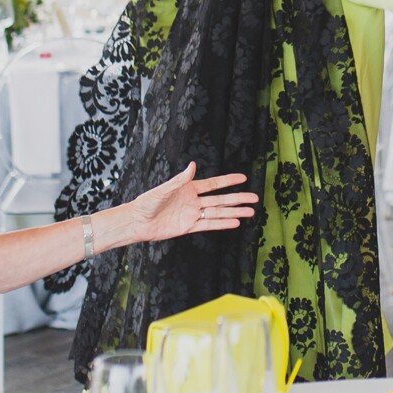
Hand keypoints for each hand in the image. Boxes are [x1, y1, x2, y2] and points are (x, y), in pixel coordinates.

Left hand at [121, 162, 257, 244]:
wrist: (138, 222)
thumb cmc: (147, 202)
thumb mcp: (164, 189)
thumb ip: (180, 180)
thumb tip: (192, 165)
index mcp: (189, 188)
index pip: (214, 184)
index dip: (228, 181)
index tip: (243, 178)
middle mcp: (193, 201)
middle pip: (221, 199)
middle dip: (238, 198)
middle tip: (255, 198)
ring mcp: (192, 214)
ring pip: (218, 213)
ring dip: (234, 212)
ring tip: (250, 212)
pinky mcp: (188, 227)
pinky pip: (209, 225)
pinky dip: (222, 224)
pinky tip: (235, 222)